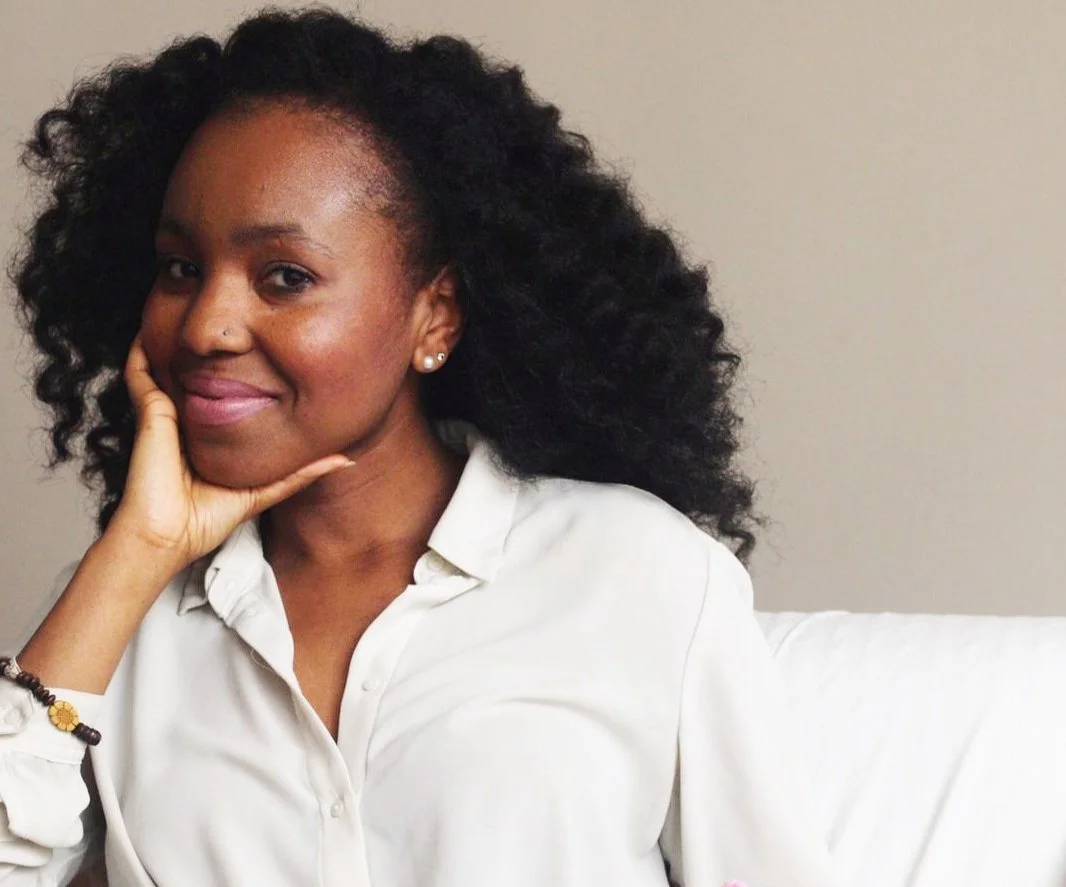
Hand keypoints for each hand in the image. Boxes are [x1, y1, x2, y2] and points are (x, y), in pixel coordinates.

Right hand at [108, 334, 352, 569]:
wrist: (170, 534)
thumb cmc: (208, 518)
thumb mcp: (266, 489)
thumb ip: (302, 473)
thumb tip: (346, 461)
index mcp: (209, 432)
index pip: (224, 392)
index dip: (242, 371)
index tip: (270, 350)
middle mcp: (187, 417)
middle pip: (199, 372)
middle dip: (214, 348)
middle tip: (240, 320)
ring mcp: (166, 411)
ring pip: (172, 364)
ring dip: (181, 340)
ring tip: (194, 304)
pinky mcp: (151, 409)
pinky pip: (140, 369)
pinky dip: (142, 347)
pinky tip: (157, 326)